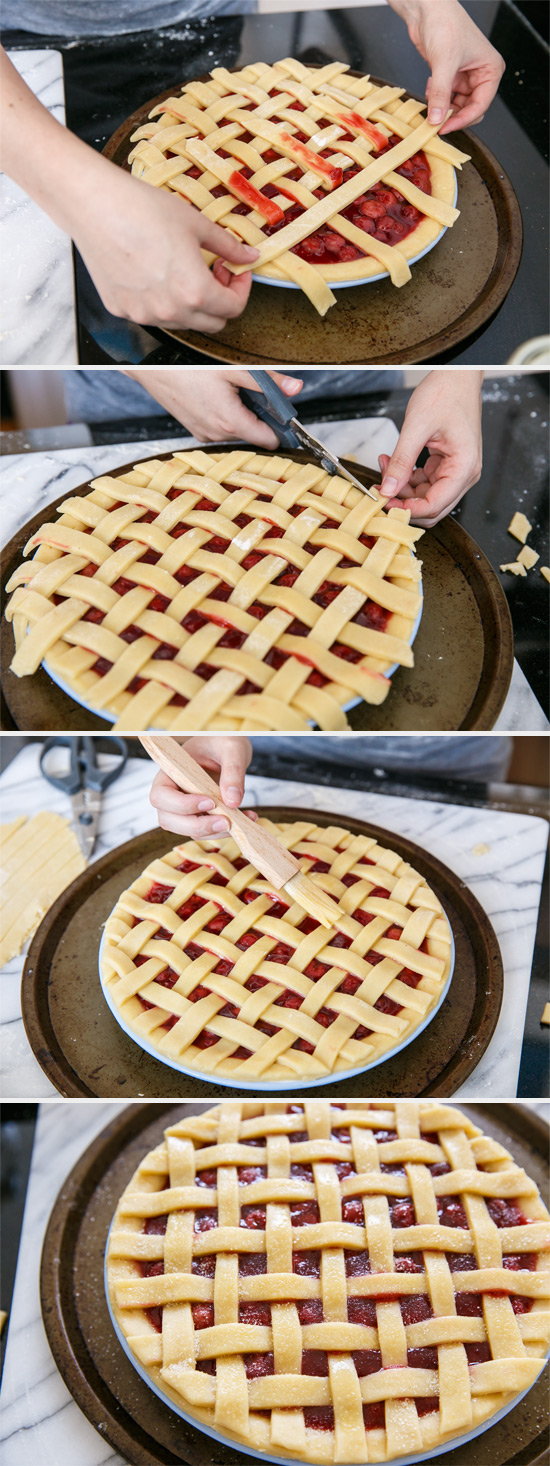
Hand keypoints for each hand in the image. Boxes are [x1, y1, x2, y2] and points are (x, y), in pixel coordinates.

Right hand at [73, 170, 258, 332]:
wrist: (94, 206)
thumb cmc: (142, 209)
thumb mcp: (196, 223)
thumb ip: (228, 246)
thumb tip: (250, 256)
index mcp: (194, 292)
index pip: (233, 309)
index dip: (241, 289)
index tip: (236, 271)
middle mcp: (169, 311)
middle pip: (212, 324)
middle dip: (221, 300)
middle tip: (214, 271)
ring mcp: (143, 314)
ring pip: (182, 322)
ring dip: (192, 303)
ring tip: (184, 270)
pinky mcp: (122, 310)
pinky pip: (153, 315)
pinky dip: (163, 301)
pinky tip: (156, 273)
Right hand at [125, 369, 303, 445]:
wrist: (150, 368)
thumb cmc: (186, 367)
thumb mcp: (234, 370)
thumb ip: (268, 382)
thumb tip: (296, 389)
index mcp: (231, 423)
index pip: (269, 440)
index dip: (281, 427)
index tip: (284, 413)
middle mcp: (217, 435)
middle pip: (253, 433)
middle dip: (258, 414)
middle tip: (251, 389)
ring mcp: (204, 434)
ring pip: (236, 429)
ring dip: (240, 413)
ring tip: (229, 389)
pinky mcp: (195, 429)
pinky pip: (219, 426)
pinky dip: (223, 413)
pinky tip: (214, 394)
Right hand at [149, 736, 255, 838]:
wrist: (229, 749)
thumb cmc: (222, 741)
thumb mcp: (232, 748)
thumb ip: (232, 771)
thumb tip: (232, 801)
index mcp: (170, 771)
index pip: (160, 795)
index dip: (181, 805)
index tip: (210, 802)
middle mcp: (173, 792)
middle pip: (169, 820)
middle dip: (197, 825)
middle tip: (226, 822)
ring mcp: (185, 807)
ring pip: (189, 830)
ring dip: (214, 831)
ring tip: (243, 821)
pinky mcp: (201, 815)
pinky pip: (207, 830)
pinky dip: (226, 830)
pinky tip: (247, 819)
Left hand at [378, 370, 482, 525]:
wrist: (456, 377)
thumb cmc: (446, 393)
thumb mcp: (417, 427)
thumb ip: (402, 461)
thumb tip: (388, 488)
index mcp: (464, 467)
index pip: (435, 505)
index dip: (408, 509)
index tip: (385, 502)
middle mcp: (464, 473)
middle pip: (432, 507)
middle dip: (404, 501)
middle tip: (380, 491)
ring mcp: (455, 470)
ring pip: (425, 496)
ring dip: (402, 488)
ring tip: (383, 466)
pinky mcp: (445, 464)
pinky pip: (424, 482)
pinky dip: (406, 476)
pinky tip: (391, 461)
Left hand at [389, 0, 504, 133]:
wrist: (427, 9)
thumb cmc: (445, 23)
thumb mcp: (444, 62)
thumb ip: (441, 94)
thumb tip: (437, 119)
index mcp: (490, 69)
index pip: (480, 105)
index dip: (463, 120)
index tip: (445, 128)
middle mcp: (480, 74)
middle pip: (470, 109)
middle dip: (453, 116)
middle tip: (436, 121)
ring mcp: (465, 76)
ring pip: (456, 105)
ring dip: (442, 107)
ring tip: (432, 100)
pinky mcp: (450, 75)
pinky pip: (445, 97)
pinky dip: (436, 98)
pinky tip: (430, 87)